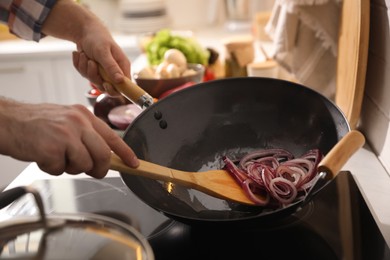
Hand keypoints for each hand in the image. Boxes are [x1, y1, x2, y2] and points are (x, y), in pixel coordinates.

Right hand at [0, 101, 137, 177]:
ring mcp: (66, 135)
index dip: (126, 152)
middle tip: (91, 170)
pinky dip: (52, 168)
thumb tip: (104, 155)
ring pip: (84, 164)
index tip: (134, 164)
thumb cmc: (36, 123)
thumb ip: (86, 134)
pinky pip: (61, 169)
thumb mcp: (67, 120)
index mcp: (83, 115)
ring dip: (70, 167)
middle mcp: (78, 123)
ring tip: (56, 155)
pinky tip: (43, 156)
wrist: (7, 121)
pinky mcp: (52, 148)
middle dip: (99, 168)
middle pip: (103, 155)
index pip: (112, 136)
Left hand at [41, 0, 130, 95]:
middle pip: (106, 87)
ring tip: (84, 54)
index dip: (115, 89)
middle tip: (91, 63)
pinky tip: (80, 54)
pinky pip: (84, 75)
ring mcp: (103, 72)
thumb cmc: (97, 38)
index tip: (105, 84)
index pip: (124, 86)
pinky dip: (79, 64)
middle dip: (94, 76)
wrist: (84, 31)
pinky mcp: (92, 71)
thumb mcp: (104, 52)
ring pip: (93, 81)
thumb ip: (112, 67)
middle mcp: (114, 72)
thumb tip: (120, 81)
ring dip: (85, 68)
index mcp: (122, 67)